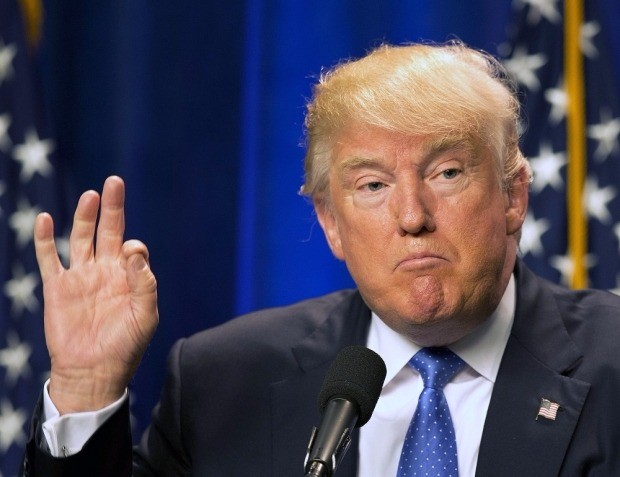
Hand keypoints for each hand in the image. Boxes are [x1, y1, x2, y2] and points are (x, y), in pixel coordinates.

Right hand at [35, 176, 157, 413]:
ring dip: (85, 216)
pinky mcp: (58, 288)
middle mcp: (104, 272)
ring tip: (91, 195)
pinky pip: (49, 258)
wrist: (93, 372)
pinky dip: (45, 239)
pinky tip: (46, 219)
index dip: (134, 247)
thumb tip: (133, 252)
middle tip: (114, 181)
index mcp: (128, 278)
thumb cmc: (125, 346)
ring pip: (81, 238)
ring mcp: (80, 277)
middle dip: (112, 207)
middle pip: (108, 231)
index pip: (133, 248)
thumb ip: (145, 284)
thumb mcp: (145, 316)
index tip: (130, 257)